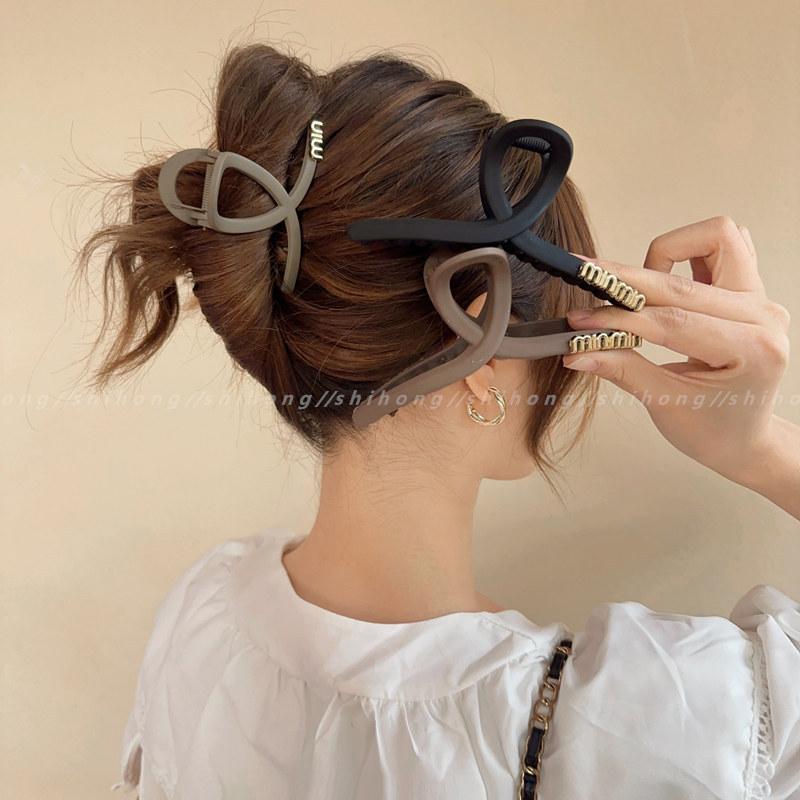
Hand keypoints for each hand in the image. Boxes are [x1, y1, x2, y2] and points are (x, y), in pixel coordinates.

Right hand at [563, 216, 791, 488]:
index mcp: (751, 351)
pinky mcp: (750, 289)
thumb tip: (577, 349)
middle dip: (628, 282)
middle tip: (589, 281)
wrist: (745, 438)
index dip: (619, 317)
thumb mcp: (664, 404)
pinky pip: (723, 245)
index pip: (672, 322)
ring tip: (638, 288)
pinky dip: (687, 251)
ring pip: (715, 238)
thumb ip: (621, 368)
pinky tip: (663, 275)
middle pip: (683, 281)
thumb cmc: (714, 429)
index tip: (581, 319)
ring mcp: (760, 298)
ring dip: (667, 254)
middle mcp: (762, 316)